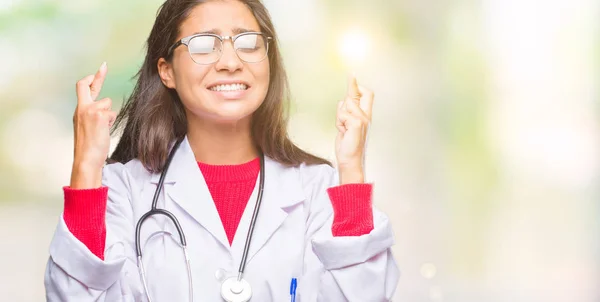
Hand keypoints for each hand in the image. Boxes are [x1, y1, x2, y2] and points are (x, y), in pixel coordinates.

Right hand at [70, 62, 116, 188]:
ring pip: (108, 103)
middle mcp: (82, 108)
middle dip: (97, 76)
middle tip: (104, 66)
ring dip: (109, 114)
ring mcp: (90, 110)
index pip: (81, 89)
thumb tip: (104, 111)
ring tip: (103, 128)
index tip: (94, 74)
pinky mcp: (99, 115)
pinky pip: (112, 113)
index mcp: (78, 111)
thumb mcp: (87, 127)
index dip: (89, 80)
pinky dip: (111, 121)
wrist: (86, 158)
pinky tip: (105, 130)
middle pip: (87, 86)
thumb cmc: (89, 146)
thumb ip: (92, 116)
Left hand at [335, 74, 373, 183]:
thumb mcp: (346, 125)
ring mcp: (362, 120)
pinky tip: (342, 131)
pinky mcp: (356, 124)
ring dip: (339, 114)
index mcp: (365, 116)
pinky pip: (342, 114)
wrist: (350, 160)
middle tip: (351, 73)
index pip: (367, 95)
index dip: (359, 86)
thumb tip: (344, 100)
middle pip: (364, 93)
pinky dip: (339, 122)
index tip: (353, 76)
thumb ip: (347, 113)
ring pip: (346, 103)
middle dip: (353, 85)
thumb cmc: (348, 144)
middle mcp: (366, 116)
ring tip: (342, 127)